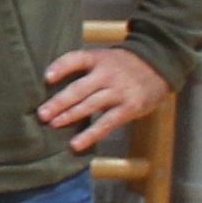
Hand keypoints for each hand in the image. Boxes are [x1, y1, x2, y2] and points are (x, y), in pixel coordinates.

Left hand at [38, 44, 168, 152]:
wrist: (159, 65)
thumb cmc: (122, 66)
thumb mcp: (104, 58)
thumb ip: (84, 70)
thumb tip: (51, 88)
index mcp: (99, 59)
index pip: (77, 59)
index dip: (61, 67)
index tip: (47, 78)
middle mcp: (108, 74)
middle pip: (80, 88)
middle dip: (59, 102)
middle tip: (42, 114)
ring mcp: (119, 91)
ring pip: (91, 105)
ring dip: (70, 116)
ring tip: (53, 125)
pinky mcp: (130, 108)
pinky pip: (107, 123)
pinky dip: (90, 134)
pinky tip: (76, 144)